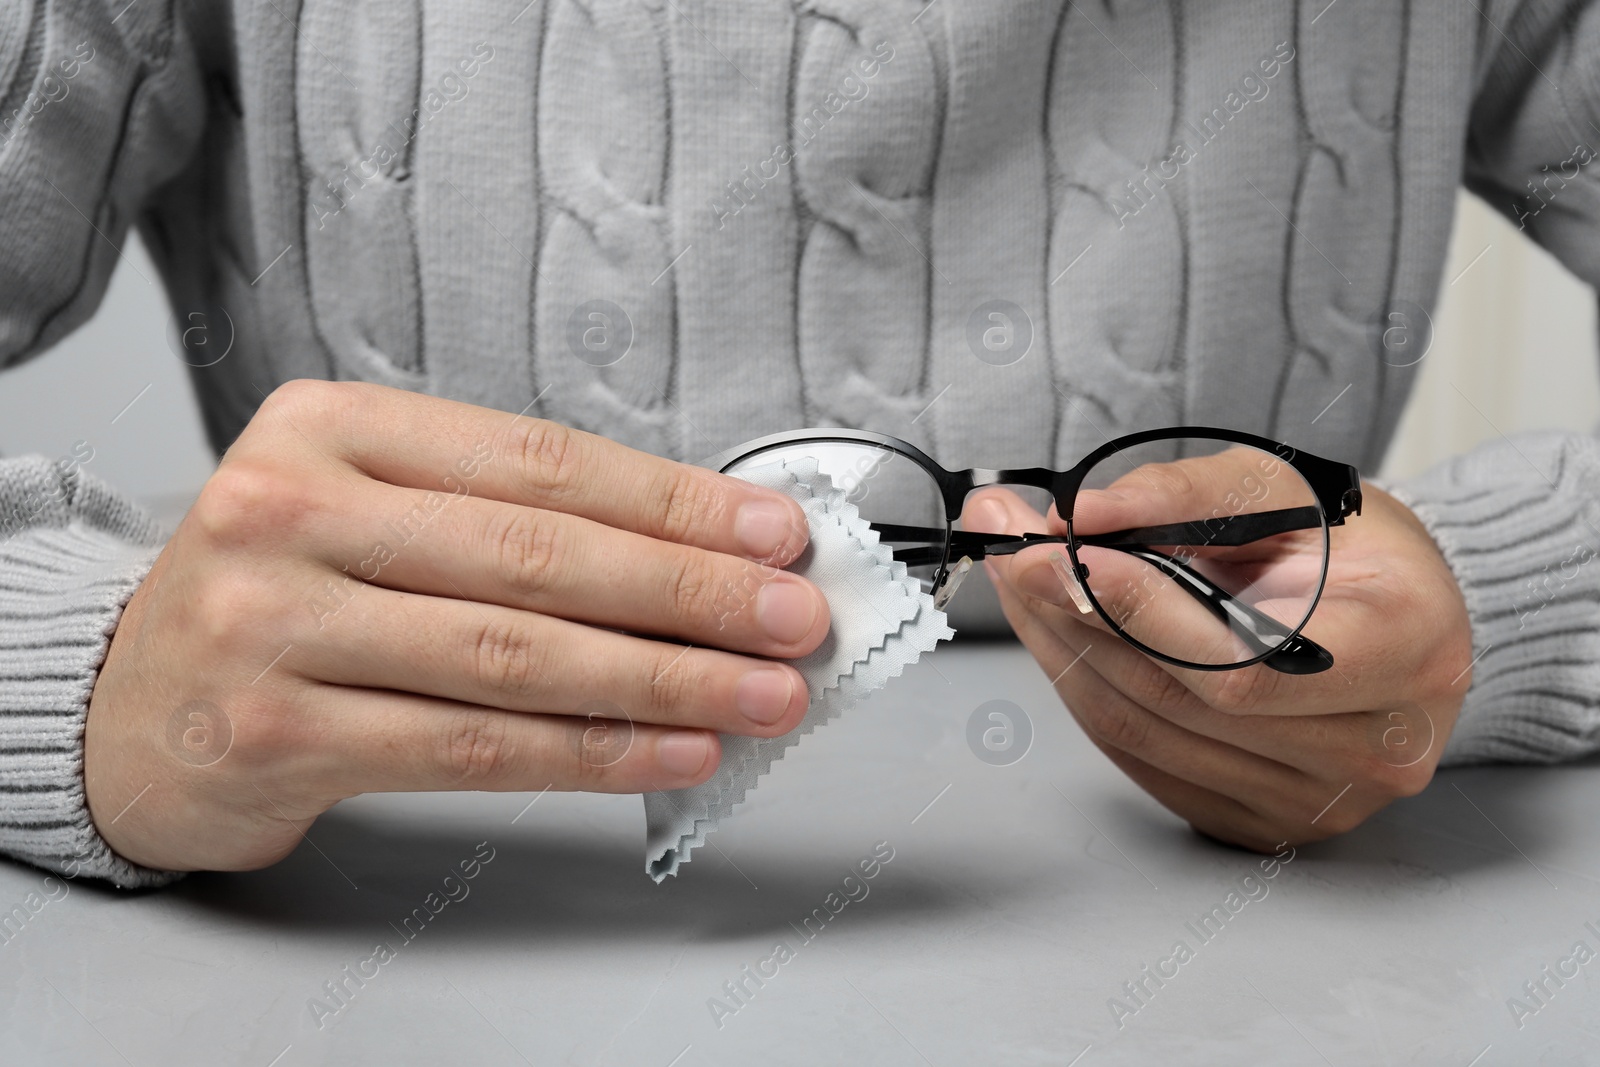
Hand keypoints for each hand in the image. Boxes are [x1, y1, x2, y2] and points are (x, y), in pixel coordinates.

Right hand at [85, 380, 828, 871]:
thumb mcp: (374, 511)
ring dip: (664, 679)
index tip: (772, 533)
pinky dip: (589, 752)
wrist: (135, 703)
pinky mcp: (276, 732)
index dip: (671, 501)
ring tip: (761, 693)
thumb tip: (703, 557)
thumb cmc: (289, 592)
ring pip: (513, 654)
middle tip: (793, 617)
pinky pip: (469, 747)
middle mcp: (291, 511)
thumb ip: (512, 519)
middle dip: (688, 590)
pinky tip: (671, 751)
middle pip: (534, 554)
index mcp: (329, 426)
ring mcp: (272, 624)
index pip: (537, 461)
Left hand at [964, 461, 1472, 850]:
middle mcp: (1376, 749)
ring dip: (1061, 647)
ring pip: (1143, 731)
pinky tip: (1058, 630)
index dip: (1140, 611)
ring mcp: (1318, 801)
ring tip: (1019, 575)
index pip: (1244, 662)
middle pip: (1181, 698)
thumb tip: (1082, 514)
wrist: (1401, 616)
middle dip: (1075, 612)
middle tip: (1006, 544)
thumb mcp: (1282, 488)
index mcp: (1407, 651)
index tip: (1060, 549)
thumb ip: (1184, 496)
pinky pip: (1140, 757)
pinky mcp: (1262, 821)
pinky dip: (1084, 687)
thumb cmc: (1348, 547)